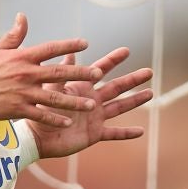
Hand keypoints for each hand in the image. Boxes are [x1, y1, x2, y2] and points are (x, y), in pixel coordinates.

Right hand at [0, 13, 102, 128]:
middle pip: (58, 73)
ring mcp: (22, 93)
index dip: (68, 45)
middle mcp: (25, 74)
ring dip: (74, 102)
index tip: (85, 43)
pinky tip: (69, 122)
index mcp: (22, 57)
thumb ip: (15, 35)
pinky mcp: (17, 109)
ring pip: (54, 98)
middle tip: (98, 73)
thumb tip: (23, 16)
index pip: (50, 49)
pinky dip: (55, 119)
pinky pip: (41, 115)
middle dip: (80, 74)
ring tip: (92, 105)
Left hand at [29, 47, 153, 160]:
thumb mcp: (51, 90)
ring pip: (120, 107)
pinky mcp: (95, 134)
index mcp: (82, 87)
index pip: (100, 69)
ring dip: (135, 101)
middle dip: (133, 79)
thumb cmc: (39, 112)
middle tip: (149, 71)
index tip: (126, 50)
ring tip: (151, 93)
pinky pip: (114, 134)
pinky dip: (126, 133)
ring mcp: (95, 117)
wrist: (36, 138)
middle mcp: (92, 101)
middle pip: (117, 87)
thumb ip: (62, 74)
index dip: (113, 60)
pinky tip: (141, 132)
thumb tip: (68, 53)